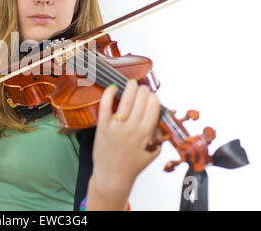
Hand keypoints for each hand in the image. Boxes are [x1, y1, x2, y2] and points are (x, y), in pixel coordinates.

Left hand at [88, 80, 160, 208]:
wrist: (112, 177)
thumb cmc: (131, 166)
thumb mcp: (153, 153)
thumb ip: (158, 136)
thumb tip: (158, 120)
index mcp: (146, 134)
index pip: (154, 107)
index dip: (153, 98)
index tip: (152, 96)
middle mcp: (132, 129)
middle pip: (141, 100)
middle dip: (144, 91)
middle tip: (142, 89)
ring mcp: (116, 127)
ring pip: (126, 100)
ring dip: (130, 88)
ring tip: (131, 83)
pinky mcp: (102, 127)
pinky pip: (106, 106)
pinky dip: (109, 94)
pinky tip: (113, 88)